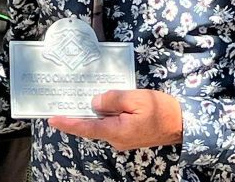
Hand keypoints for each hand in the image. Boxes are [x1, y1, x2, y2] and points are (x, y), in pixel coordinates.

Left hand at [48, 89, 182, 150]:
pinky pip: (112, 123)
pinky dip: (107, 113)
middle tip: (65, 99)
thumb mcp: (135, 98)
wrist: (183, 123)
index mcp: (115, 131)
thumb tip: (94, 102)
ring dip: (96, 111)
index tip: (52, 119)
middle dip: (80, 113)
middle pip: (93, 124)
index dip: (68, 123)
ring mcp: (123, 139)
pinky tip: (107, 102)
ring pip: (103, 122)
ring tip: (88, 95)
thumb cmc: (160, 110)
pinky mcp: (129, 134)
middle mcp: (116, 139)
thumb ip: (112, 99)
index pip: (86, 128)